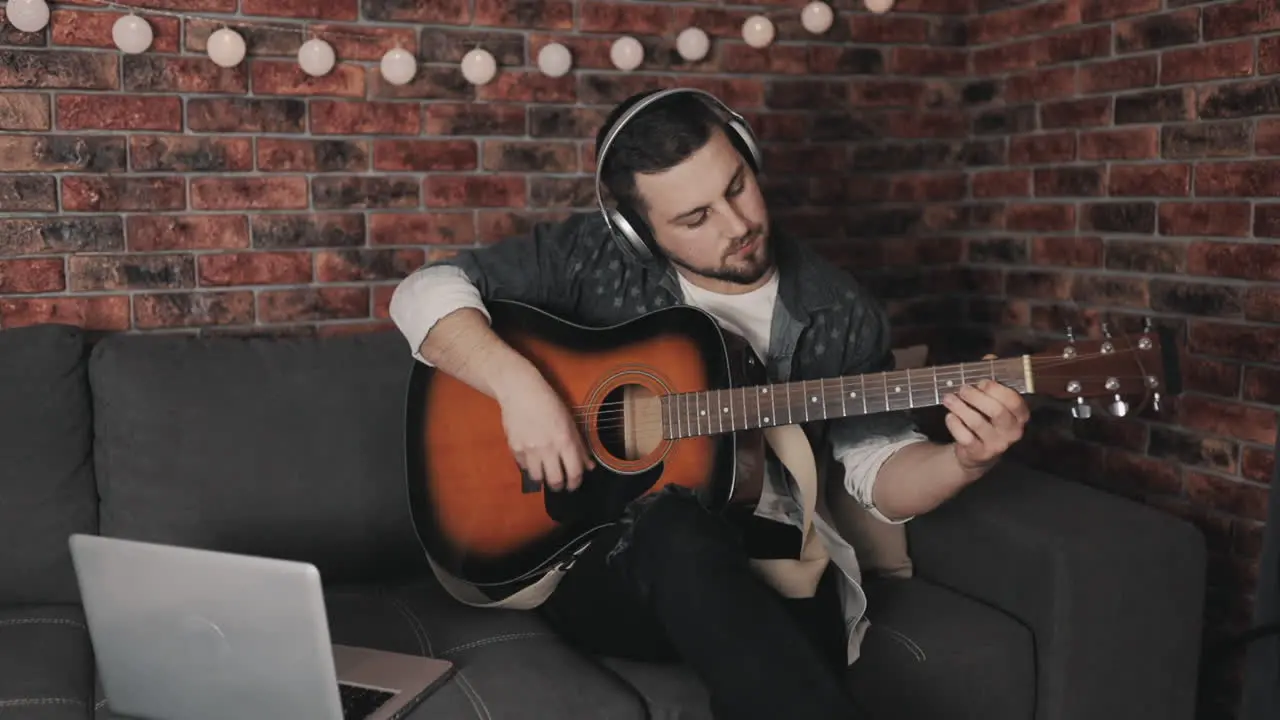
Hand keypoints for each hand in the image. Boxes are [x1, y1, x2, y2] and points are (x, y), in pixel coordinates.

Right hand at [495, 366, 595, 491]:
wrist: (520, 391)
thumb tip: (589, 466)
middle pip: (555, 480)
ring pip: (537, 478)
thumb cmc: (550, 402)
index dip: (576, 483)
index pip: (574, 472)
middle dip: (559, 486)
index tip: (574, 484)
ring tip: (545, 474)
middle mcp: (548, 449)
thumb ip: (580, 446)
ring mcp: (529, 450)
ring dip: (543, 479)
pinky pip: (523, 466)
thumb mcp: (570, 421)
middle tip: (559, 485)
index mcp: (565, 441)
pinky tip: (532, 460)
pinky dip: (529, 467)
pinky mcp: (514, 448)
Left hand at [940, 354, 1029, 474]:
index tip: (981, 381)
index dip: (997, 389)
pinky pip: (964, 436)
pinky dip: (954, 424)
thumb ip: (992, 379)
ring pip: (977, 423)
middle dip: (976, 397)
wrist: (976, 453)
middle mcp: (1013, 431)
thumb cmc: (986, 419)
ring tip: (948, 398)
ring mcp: (997, 445)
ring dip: (960, 407)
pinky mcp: (979, 453)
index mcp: (1020, 416)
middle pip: (996, 411)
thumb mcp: (992, 400)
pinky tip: (950, 416)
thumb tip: (990, 358)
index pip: (1015, 401)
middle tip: (962, 388)